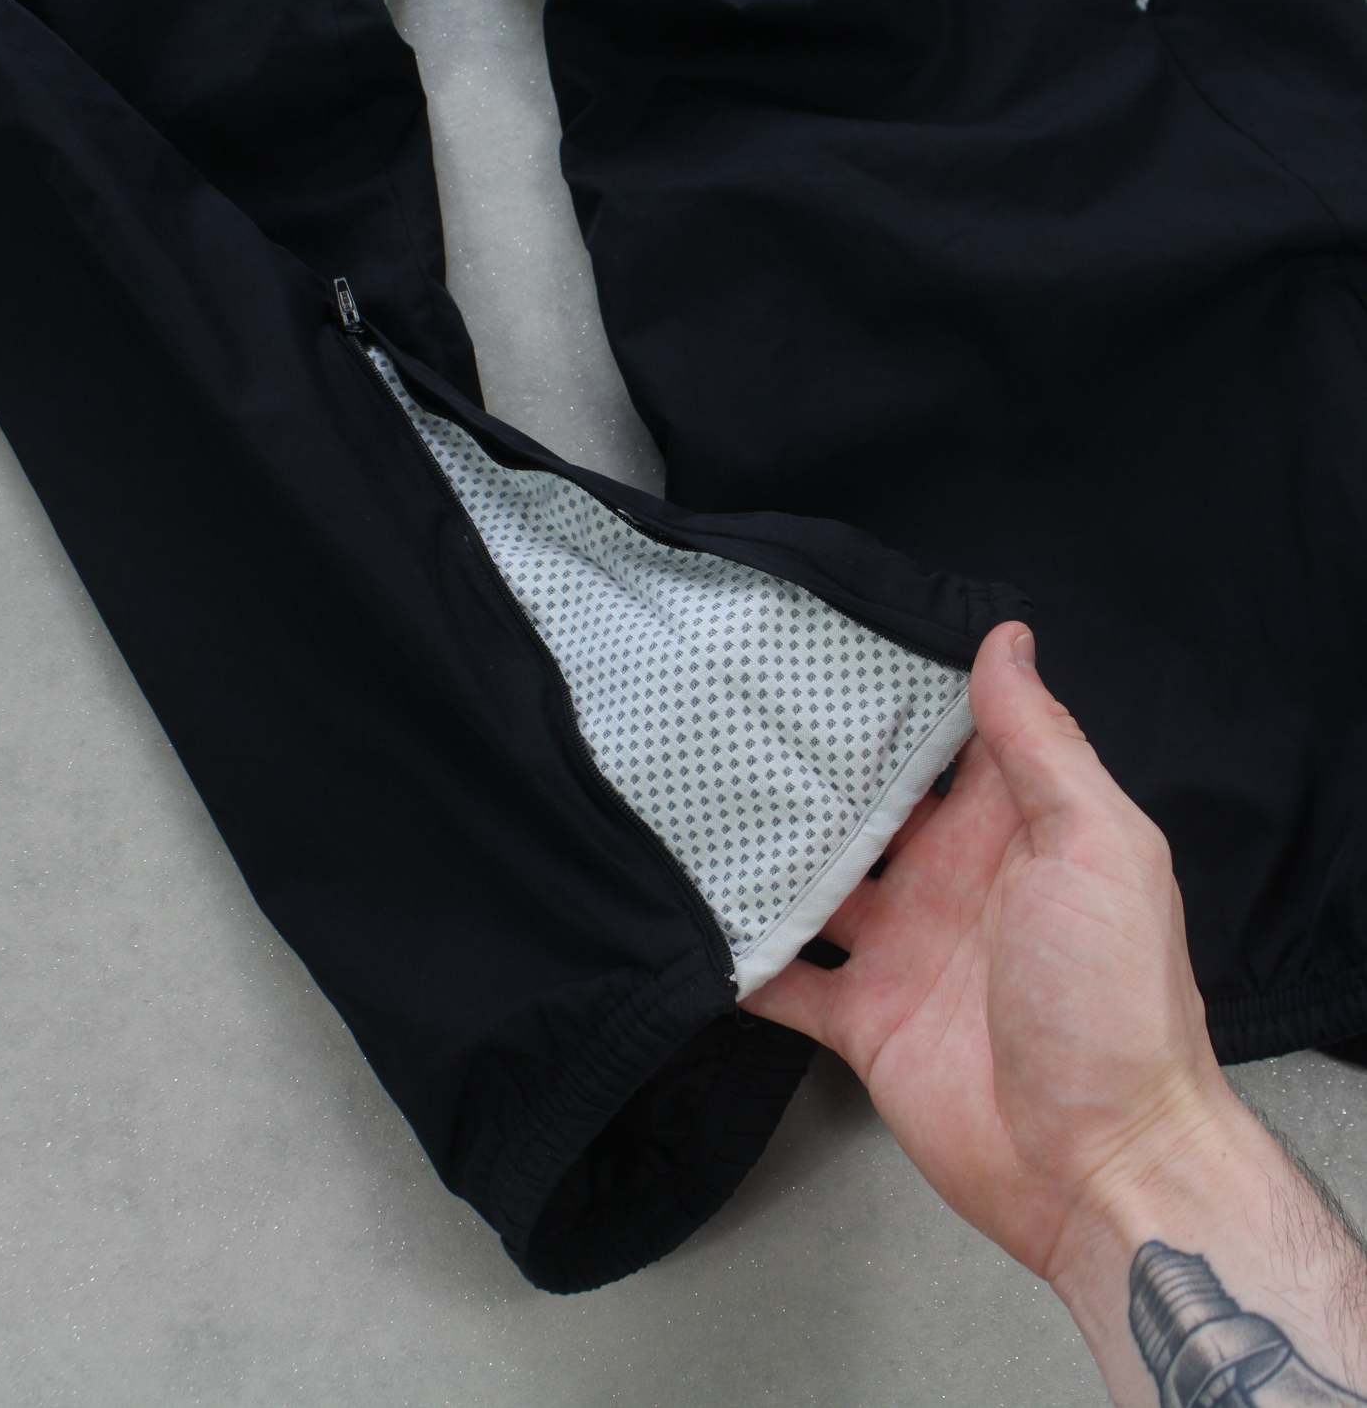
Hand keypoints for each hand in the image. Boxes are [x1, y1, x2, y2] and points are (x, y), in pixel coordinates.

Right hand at [743, 621, 1231, 1282]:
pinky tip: (689, 921)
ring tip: (693, 800)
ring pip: (816, 885)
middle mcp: (949, 880)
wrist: (1096, 1161)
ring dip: (767, 855)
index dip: (898, 693)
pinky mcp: (862, 1019)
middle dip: (813, 768)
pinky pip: (787, 980)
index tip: (829, 640)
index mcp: (1009, 832)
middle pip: (870, 809)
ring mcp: (902, 950)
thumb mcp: (1095, 847)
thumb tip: (1006, 639)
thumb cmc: (1111, 996)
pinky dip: (743, 958)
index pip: (949, 742)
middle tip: (730, 710)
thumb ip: (1043, 746)